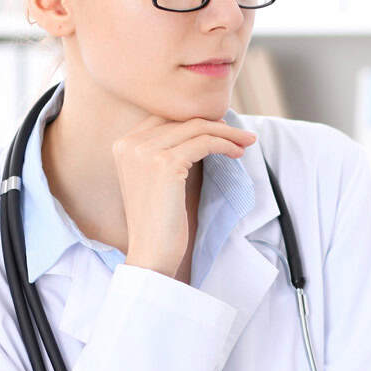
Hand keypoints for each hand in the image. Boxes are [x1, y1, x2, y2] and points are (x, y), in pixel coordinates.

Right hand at [112, 115, 255, 275]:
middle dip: (218, 124)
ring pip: (197, 128)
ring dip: (227, 133)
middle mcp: (130, 143)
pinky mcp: (165, 163)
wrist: (151, 253)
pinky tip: (236, 154)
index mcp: (124, 144)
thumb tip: (202, 128)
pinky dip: (224, 145)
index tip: (222, 128)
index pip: (166, 118)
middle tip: (243, 135)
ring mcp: (145, 152)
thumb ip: (165, 152)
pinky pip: (204, 143)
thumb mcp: (155, 179)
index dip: (197, 119)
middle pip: (183, 120)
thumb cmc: (158, 221)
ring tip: (246, 143)